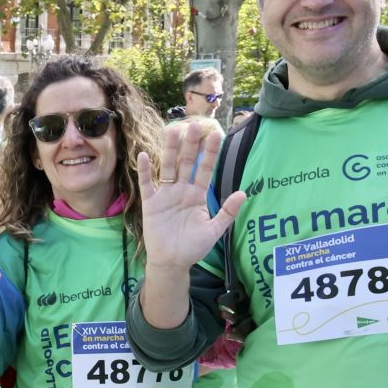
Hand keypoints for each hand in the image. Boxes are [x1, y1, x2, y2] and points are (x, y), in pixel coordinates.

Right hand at [135, 125, 245, 273]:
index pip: (205, 169)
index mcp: (197, 194)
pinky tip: (144, 155)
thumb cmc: (193, 247)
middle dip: (191, 145)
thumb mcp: (215, 230)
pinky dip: (145, 170)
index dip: (210, 153)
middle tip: (195, 125)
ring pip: (168, 167)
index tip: (216, 134)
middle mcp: (182, 190)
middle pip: (187, 163)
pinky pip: (148, 184)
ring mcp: (165, 195)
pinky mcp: (150, 203)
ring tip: (173, 131)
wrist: (172, 262)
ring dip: (170, 150)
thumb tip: (243, 193)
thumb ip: (228, 211)